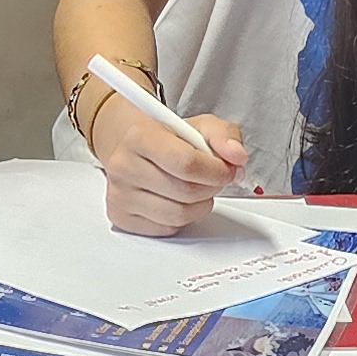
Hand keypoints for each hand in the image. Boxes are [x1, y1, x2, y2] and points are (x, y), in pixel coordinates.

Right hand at [96, 107, 247, 236]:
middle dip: (210, 188)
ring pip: (179, 215)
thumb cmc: (168, 140)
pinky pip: (167, 228)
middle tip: (213, 178)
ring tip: (197, 189)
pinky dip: (182, 218)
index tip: (226, 170)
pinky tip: (178, 200)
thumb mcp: (200, 127)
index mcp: (141, 137)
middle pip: (186, 192)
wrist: (137, 150)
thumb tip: (237, 156)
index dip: (216, 171)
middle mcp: (124, 166)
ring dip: (199, 205)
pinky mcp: (121, 217)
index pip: (187, 163)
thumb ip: (225, 136)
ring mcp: (120, 194)